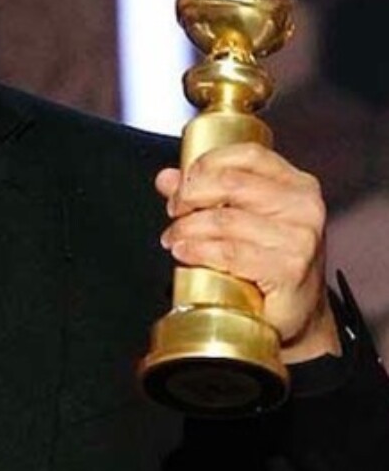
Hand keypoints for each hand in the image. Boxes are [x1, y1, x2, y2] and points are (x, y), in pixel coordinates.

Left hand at [155, 143, 338, 362]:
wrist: (293, 316)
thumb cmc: (267, 263)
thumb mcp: (239, 220)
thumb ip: (203, 194)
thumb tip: (167, 177)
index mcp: (296, 185)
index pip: (247, 155)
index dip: (204, 165)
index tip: (181, 185)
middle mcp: (303, 206)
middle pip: (229, 183)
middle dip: (188, 197)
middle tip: (174, 213)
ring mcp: (299, 238)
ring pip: (223, 220)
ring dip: (186, 229)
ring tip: (174, 240)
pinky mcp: (289, 268)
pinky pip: (229, 252)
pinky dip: (198, 251)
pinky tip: (184, 254)